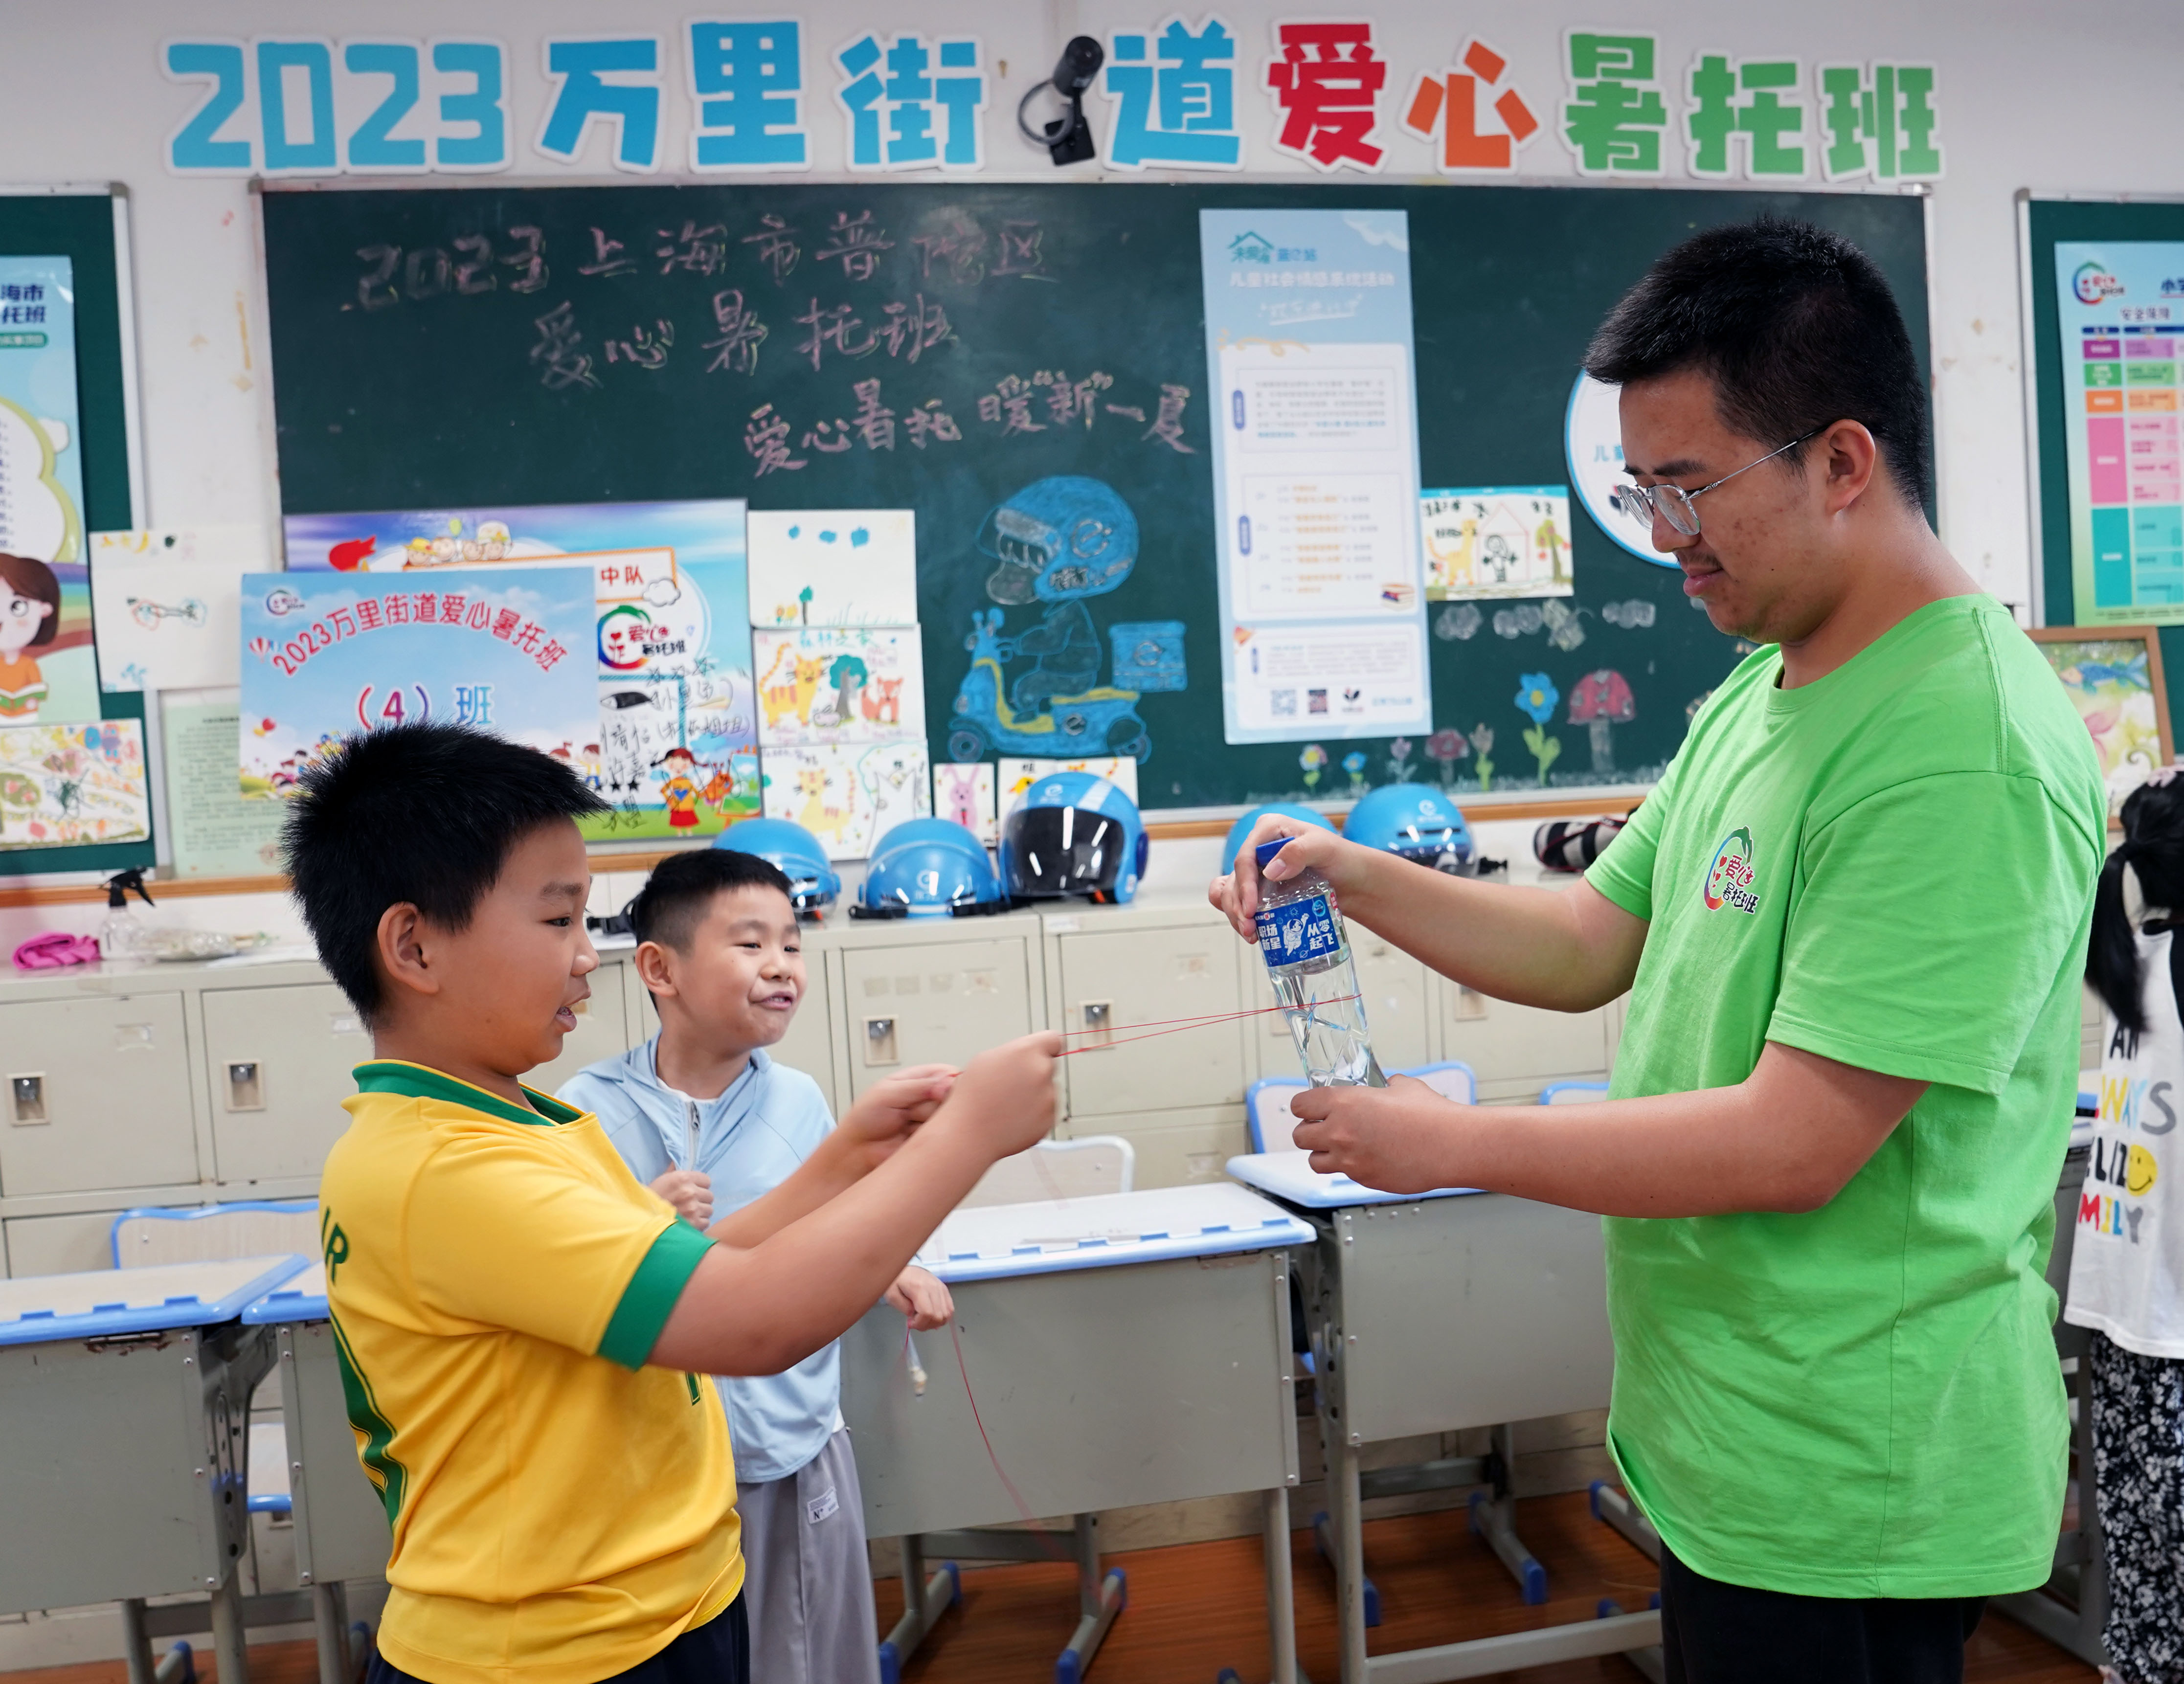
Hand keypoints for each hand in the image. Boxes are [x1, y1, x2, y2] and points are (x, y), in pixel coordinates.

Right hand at [650, 1168, 714, 1226]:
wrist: (642, 1220)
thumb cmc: (651, 1199)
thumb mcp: (662, 1180)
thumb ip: (674, 1171)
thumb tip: (677, 1162)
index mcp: (683, 1178)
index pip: (706, 1180)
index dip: (700, 1186)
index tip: (694, 1190)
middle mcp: (690, 1192)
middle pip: (709, 1196)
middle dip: (701, 1200)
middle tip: (691, 1204)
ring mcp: (693, 1209)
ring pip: (709, 1210)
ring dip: (701, 1213)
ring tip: (690, 1214)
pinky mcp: (694, 1224)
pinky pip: (706, 1222)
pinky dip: (699, 1224)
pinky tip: (689, 1223)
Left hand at [836, 1064, 957, 1173]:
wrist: (857, 1151)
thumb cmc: (866, 1118)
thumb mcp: (888, 1093)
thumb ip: (918, 1086)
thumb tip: (947, 1082)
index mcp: (921, 1079)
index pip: (950, 1075)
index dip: (946, 1085)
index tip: (934, 1094)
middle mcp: (931, 1099)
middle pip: (952, 1099)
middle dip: (928, 1108)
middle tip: (908, 1112)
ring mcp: (933, 1121)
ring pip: (949, 1121)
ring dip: (925, 1125)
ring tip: (905, 1126)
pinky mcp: (934, 1142)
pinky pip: (944, 1140)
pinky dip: (926, 1140)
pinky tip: (909, 1140)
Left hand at [885, 1265, 953, 1330]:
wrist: (906, 1268)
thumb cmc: (898, 1280)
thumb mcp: (892, 1294)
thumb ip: (902, 1307)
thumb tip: (913, 1315)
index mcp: (919, 1288)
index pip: (927, 1313)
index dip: (920, 1324)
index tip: (910, 1323)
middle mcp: (933, 1287)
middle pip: (938, 1316)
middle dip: (926, 1325)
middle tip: (916, 1323)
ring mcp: (941, 1288)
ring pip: (946, 1314)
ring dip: (935, 1323)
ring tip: (924, 1319)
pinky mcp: (944, 1289)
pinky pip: (950, 1309)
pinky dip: (942, 1317)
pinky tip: (932, 1316)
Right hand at [932, 1032, 1062, 1162]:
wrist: (969, 1134)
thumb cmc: (973, 1097)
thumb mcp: (986, 1059)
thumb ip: (1014, 1052)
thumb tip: (1027, 1053)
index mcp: (1026, 1051)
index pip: (1053, 1039)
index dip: (1046, 1047)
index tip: (1043, 1052)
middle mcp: (1041, 1071)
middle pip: (1048, 1065)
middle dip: (1034, 1072)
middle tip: (1011, 1084)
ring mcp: (1048, 1097)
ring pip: (1048, 1089)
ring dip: (1035, 1094)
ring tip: (1007, 1103)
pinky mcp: (1049, 1119)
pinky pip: (1046, 1110)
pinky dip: (1035, 1113)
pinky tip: (1013, 1116)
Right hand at [1208, 817, 1364, 941]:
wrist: (1352, 881)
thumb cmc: (1342, 859)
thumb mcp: (1324, 848)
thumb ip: (1299, 852)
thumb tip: (1270, 871)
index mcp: (1269, 830)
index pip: (1245, 857)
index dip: (1244, 885)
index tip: (1251, 910)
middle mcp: (1258, 847)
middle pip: (1235, 878)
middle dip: (1237, 905)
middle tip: (1249, 928)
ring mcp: (1258, 869)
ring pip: (1231, 892)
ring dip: (1235, 914)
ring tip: (1251, 935)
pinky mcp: (1260, 888)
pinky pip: (1240, 901)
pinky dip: (1240, 916)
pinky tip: (1252, 931)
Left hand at [1290, 1075, 1465, 1194]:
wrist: (1452, 1146)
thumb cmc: (1432, 1116)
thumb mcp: (1402, 1087)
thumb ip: (1381, 1087)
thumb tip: (1380, 1088)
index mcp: (1344, 1103)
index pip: (1300, 1104)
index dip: (1305, 1105)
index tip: (1310, 1107)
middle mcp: (1340, 1133)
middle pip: (1300, 1135)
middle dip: (1309, 1130)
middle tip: (1323, 1127)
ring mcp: (1350, 1161)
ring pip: (1315, 1161)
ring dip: (1323, 1153)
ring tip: (1340, 1147)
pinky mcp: (1364, 1179)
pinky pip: (1344, 1174)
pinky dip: (1349, 1167)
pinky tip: (1368, 1157)